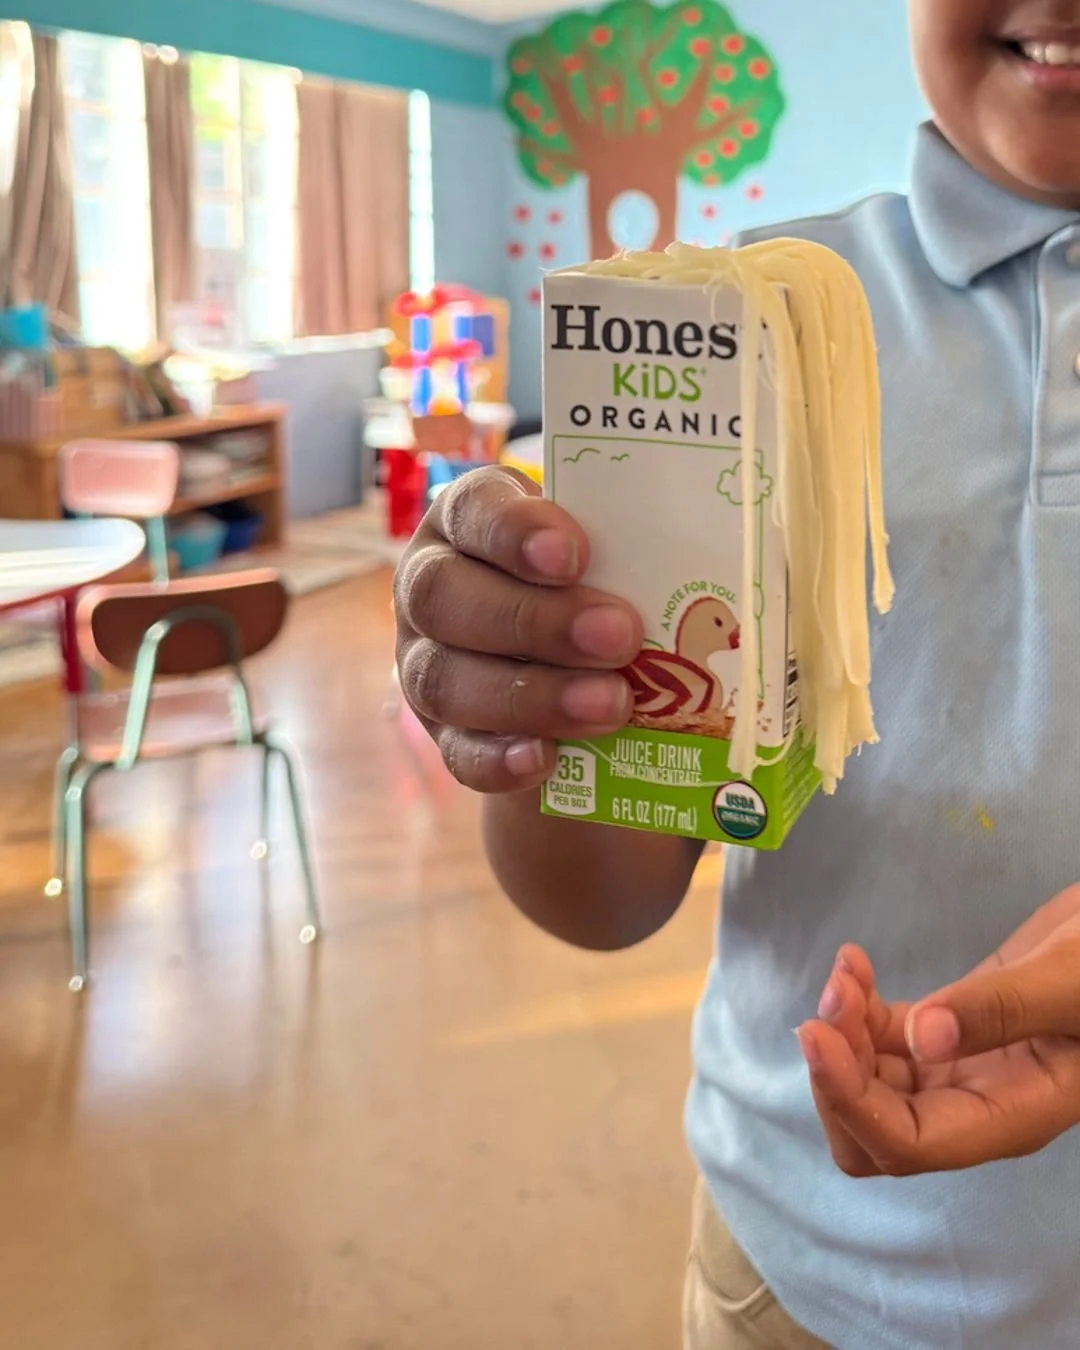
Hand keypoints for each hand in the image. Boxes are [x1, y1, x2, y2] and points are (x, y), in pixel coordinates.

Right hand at [393, 467, 641, 791]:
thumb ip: (638, 549)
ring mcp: (424, 662)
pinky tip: (546, 760)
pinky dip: (499, 758)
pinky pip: (456, 752)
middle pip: (445, 596)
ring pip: (442, 679)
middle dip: (534, 620)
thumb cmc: (605, 586)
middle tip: (620, 635)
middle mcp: (432, 584)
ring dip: (528, 695)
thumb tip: (721, 559)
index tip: (574, 553)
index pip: (473, 509)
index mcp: (470, 521)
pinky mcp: (443, 733)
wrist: (583, 676)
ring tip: (611, 706)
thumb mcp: (616, 553)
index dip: (514, 530)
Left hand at [797, 886, 1079, 1175]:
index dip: (851, 1101)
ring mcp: (958, 1072)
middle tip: (837, 996)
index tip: (818, 1033)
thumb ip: (1004, 1009)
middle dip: (838, 1073)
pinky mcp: (945, 1033)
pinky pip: (880, 1041)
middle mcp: (977, 1106)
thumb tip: (924, 1038)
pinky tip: (856, 962)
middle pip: (873, 1133)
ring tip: (848, 970)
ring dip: (841, 1032)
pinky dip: (854, 1008)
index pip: (909, 1143)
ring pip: (868, 1086)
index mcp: (1012, 1113)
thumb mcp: (1072, 980)